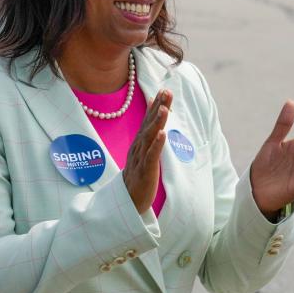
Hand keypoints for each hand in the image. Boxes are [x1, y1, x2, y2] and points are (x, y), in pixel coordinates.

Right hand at [124, 90, 171, 213]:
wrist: (127, 201)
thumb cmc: (137, 176)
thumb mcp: (142, 154)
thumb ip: (147, 138)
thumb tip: (154, 124)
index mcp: (139, 143)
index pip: (148, 121)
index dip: (156, 105)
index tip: (163, 90)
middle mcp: (138, 147)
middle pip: (149, 124)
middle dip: (158, 107)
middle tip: (166, 91)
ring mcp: (141, 158)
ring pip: (150, 137)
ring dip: (157, 122)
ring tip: (165, 108)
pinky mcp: (145, 170)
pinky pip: (151, 156)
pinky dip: (157, 144)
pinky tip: (162, 134)